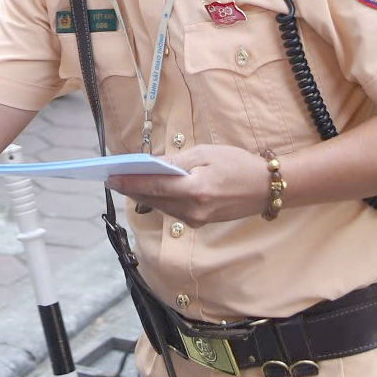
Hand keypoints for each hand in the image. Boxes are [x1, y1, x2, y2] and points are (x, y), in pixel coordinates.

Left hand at [108, 144, 272, 226]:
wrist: (265, 188)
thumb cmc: (237, 164)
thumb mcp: (207, 153)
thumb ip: (177, 161)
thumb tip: (151, 163)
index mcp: (196, 189)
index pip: (154, 186)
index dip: (130, 182)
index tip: (110, 177)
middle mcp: (194, 209)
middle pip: (153, 199)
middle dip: (131, 189)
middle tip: (111, 178)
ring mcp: (197, 219)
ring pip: (161, 207)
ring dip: (142, 196)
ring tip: (125, 183)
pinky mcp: (200, 223)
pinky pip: (172, 211)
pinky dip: (159, 200)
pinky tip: (149, 191)